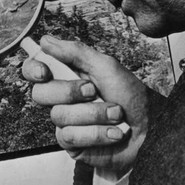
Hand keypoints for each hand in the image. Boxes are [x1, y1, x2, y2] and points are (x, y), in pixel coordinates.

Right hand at [22, 35, 148, 173]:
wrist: (151, 128)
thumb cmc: (131, 95)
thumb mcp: (106, 66)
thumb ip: (75, 52)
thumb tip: (45, 40)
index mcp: (67, 75)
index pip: (34, 70)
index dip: (32, 69)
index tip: (44, 72)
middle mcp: (63, 98)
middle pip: (39, 94)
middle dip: (68, 92)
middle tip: (93, 91)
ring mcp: (66, 122)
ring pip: (59, 116)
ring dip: (93, 114)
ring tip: (115, 113)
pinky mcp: (73, 144)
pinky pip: (70, 137)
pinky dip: (96, 133)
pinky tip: (113, 132)